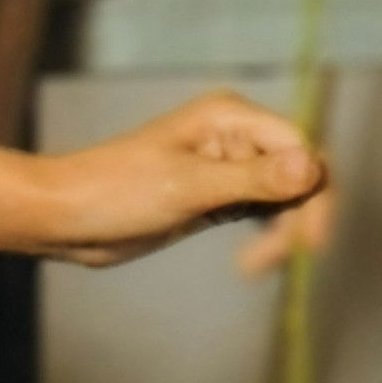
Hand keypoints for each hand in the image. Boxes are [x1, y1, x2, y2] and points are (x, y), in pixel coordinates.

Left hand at [34, 90, 331, 268]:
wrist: (67, 217)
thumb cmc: (116, 191)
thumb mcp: (189, 187)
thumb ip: (254, 179)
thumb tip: (312, 166)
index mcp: (230, 116)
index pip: (300, 147)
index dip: (314, 193)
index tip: (308, 243)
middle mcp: (235, 134)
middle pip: (299, 174)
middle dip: (297, 219)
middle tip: (271, 261)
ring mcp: (228, 166)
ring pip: (285, 197)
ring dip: (282, 233)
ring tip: (254, 266)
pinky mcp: (218, 196)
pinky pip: (264, 212)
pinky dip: (267, 236)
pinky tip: (253, 262)